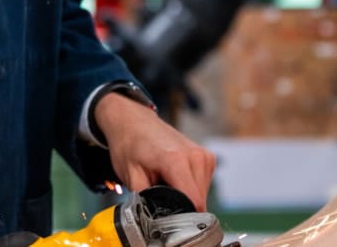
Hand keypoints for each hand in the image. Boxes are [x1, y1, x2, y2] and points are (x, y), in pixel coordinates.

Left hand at [94, 93, 215, 211]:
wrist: (133, 120)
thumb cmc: (129, 144)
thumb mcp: (130, 175)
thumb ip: (146, 199)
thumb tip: (158, 217)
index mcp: (176, 160)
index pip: (193, 201)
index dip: (182, 216)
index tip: (168, 217)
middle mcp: (195, 156)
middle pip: (198, 200)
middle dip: (181, 204)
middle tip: (159, 191)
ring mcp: (203, 155)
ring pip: (202, 193)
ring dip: (185, 194)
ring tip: (165, 180)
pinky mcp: (206, 157)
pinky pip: (203, 183)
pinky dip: (189, 185)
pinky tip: (173, 175)